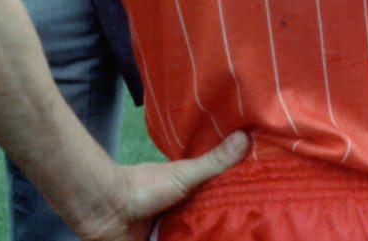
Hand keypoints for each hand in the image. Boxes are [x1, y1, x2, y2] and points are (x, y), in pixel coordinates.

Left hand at [73, 132, 248, 240]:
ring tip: (244, 240)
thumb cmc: (144, 188)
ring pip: (197, 236)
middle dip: (225, 227)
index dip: (233, 203)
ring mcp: (169, 233)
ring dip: (211, 236)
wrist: (108, 211)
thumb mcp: (183, 174)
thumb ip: (213, 162)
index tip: (259, 206)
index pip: (216, 200)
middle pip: (208, 222)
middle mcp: (179, 213)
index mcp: (185, 193)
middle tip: (254, 228)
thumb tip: (245, 136)